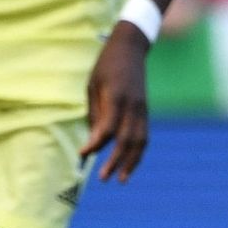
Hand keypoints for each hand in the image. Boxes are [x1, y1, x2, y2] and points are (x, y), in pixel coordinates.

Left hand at [80, 23, 149, 182]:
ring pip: (140, 141)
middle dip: (115, 161)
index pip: (107, 128)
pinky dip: (139, 152)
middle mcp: (132, 105)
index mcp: (116, 97)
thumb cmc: (106, 66)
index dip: (95, 144)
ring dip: (132, 162)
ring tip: (121, 179)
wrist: (131, 48)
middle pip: (126, 139)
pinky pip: (145, 135)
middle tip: (103, 178)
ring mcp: (142, 109)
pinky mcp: (146, 111)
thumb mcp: (93, 86)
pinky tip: (130, 163)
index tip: (82, 155)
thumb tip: (94, 141)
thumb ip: (96, 113)